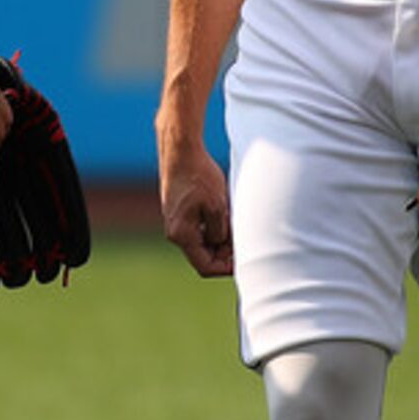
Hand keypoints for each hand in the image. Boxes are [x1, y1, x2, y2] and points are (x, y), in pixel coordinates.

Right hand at [159, 139, 234, 278]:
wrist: (180, 151)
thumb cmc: (197, 175)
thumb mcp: (217, 206)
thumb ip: (220, 232)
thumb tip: (222, 244)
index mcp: (182, 234)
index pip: (205, 266)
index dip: (225, 268)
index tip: (242, 261)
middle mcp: (175, 232)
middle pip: (203, 256)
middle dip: (225, 253)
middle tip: (243, 240)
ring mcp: (177, 222)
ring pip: (203, 242)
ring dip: (221, 239)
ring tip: (235, 224)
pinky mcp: (180, 212)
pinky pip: (200, 229)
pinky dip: (214, 228)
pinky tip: (226, 215)